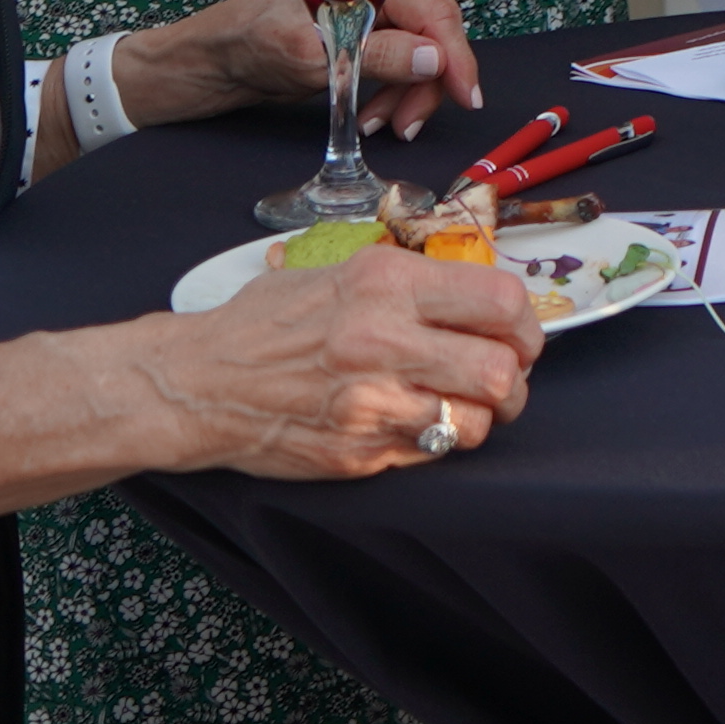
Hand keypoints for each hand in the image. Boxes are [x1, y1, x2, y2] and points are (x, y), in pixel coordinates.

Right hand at [141, 245, 541, 480]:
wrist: (198, 382)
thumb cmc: (267, 322)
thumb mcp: (340, 270)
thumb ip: (411, 281)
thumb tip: (480, 296)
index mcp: (385, 282)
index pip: (500, 300)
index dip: (526, 323)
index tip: (520, 334)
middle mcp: (382, 339)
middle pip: (502, 369)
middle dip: (518, 378)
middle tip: (508, 378)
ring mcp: (370, 402)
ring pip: (478, 421)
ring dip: (484, 417)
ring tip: (467, 407)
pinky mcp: (358, 452)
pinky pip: (432, 453)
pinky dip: (439, 441)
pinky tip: (420, 425)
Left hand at [148, 0, 485, 138]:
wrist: (212, 61)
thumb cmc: (248, 42)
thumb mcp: (313, 54)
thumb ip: (377, 54)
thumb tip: (434, 59)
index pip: (435, 14)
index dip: (456, 58)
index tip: (468, 97)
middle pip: (434, 36)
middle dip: (427, 84)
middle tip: (405, 127)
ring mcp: (373, 13)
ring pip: (420, 57)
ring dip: (408, 96)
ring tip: (377, 125)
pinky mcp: (364, 38)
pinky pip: (398, 66)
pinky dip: (392, 94)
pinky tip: (371, 115)